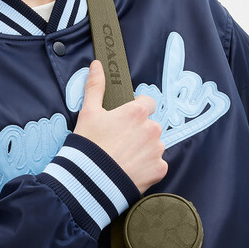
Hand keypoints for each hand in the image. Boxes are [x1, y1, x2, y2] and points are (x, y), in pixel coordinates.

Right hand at [74, 60, 168, 195]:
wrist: (91, 182)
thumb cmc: (89, 145)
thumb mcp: (88, 113)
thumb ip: (96, 87)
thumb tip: (97, 65)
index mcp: (137, 112)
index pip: (148, 103)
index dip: (136, 111)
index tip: (124, 121)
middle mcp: (152, 129)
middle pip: (150, 125)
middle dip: (139, 132)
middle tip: (120, 142)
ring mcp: (157, 150)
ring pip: (154, 145)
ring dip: (144, 149)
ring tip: (124, 158)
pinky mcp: (160, 169)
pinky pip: (157, 165)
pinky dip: (147, 168)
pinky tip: (130, 170)